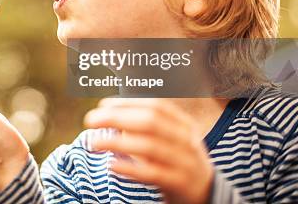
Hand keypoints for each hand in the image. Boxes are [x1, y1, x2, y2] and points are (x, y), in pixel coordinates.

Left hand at [84, 98, 212, 203]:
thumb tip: (107, 112)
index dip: (127, 103)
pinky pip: (153, 173)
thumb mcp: (167, 139)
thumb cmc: (177, 161)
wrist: (207, 194)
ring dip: (118, 142)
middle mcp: (186, 140)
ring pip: (150, 147)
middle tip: (90, 120)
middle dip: (117, 117)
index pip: (155, 106)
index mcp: (183, 124)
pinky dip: (131, 168)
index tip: (102, 105)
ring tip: (93, 142)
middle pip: (150, 122)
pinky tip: (112, 165)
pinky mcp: (180, 183)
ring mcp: (185, 162)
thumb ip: (143, 125)